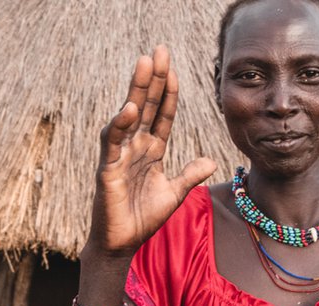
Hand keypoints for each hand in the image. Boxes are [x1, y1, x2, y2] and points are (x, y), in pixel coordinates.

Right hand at [87, 46, 216, 256]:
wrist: (123, 243)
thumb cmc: (143, 217)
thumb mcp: (174, 193)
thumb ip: (189, 174)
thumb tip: (211, 160)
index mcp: (152, 151)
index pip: (162, 115)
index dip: (168, 93)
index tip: (174, 69)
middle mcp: (135, 147)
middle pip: (146, 106)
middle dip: (153, 78)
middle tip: (159, 50)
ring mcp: (120, 156)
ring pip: (129, 116)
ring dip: (137, 90)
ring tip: (145, 64)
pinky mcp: (107, 169)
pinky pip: (113, 143)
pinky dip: (120, 126)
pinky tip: (130, 108)